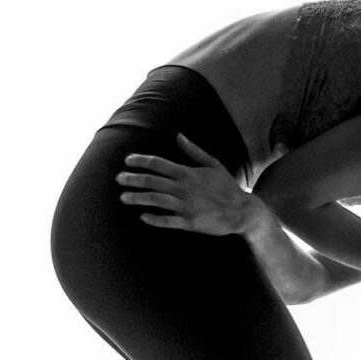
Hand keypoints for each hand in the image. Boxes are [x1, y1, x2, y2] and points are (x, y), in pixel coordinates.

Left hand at [115, 133, 250, 235]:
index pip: (158, 164)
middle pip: (152, 181)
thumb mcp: (213, 164)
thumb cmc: (227, 187)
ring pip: (156, 200)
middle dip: (133, 179)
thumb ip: (194, 151)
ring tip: (123, 197)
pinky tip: (143, 216)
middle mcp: (184, 188)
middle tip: (118, 178)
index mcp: (187, 173)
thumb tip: (179, 136)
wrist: (242, 211)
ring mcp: (186, 206)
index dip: (141, 161)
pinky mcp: (190, 223)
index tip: (127, 161)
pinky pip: (168, 221)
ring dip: (138, 198)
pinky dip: (155, 218)